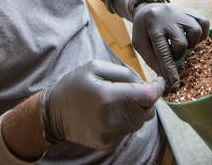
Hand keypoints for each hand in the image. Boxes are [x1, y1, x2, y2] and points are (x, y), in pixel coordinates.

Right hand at [39, 60, 164, 151]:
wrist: (53, 112)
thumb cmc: (74, 85)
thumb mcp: (95, 67)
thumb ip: (126, 73)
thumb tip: (147, 84)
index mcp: (109, 97)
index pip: (149, 95)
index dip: (158, 87)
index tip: (159, 82)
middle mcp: (112, 119)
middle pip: (148, 110)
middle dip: (145, 98)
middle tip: (131, 90)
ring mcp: (111, 134)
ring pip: (140, 121)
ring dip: (135, 110)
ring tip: (117, 101)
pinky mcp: (108, 144)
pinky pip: (129, 131)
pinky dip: (126, 121)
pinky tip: (111, 114)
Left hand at [132, 3, 209, 88]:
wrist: (148, 7)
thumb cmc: (143, 29)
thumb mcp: (140, 44)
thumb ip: (151, 59)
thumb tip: (165, 78)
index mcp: (153, 26)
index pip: (163, 51)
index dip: (170, 69)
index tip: (175, 84)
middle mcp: (169, 16)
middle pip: (181, 43)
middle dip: (178, 54)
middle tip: (172, 53)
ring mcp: (182, 11)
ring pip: (195, 32)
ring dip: (190, 44)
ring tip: (182, 44)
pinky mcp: (191, 10)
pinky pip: (204, 23)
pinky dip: (201, 34)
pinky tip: (192, 37)